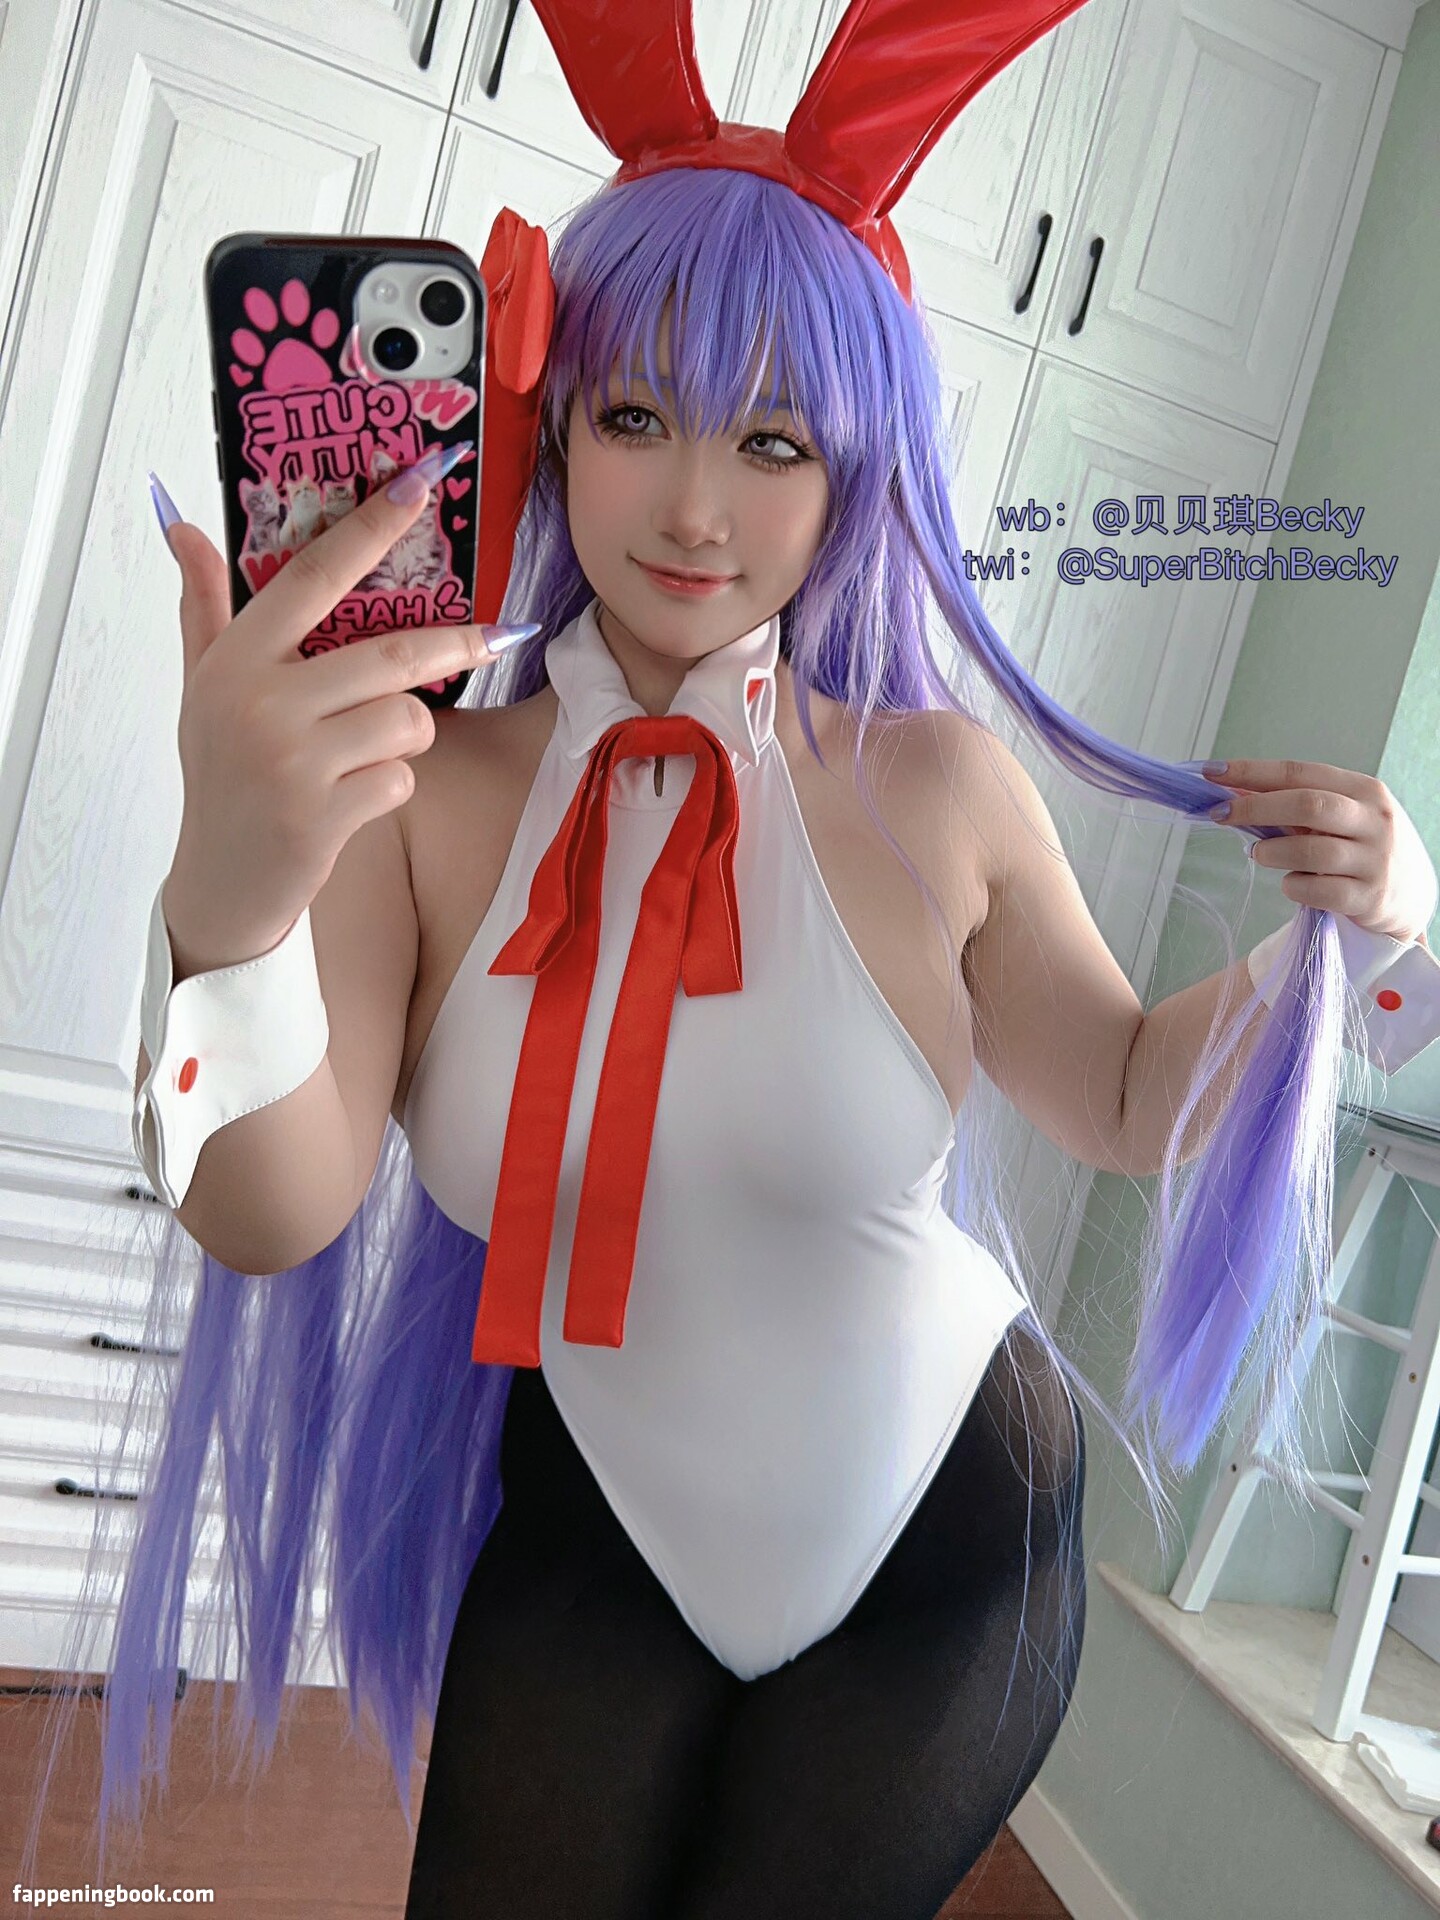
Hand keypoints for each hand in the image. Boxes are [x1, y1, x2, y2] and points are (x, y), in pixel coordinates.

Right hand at [161, 452, 524, 970]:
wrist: (221, 881)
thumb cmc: (221, 773)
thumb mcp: (203, 686)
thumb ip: (203, 606)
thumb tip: (183, 525)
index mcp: (235, 661)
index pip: (313, 577)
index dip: (372, 527)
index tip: (422, 483)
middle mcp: (261, 704)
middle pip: (390, 655)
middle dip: (453, 645)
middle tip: (496, 635)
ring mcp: (292, 762)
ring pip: (405, 721)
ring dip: (409, 734)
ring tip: (370, 750)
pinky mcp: (323, 814)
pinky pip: (400, 778)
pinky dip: (391, 785)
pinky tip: (352, 799)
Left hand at [1203, 758, 1437, 946]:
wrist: (1412, 894)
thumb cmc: (1363, 847)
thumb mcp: (1342, 817)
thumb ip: (1295, 805)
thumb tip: (1234, 792)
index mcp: (1363, 790)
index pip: (1300, 772)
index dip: (1252, 771)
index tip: (1213, 772)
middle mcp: (1374, 820)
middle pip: (1307, 804)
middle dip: (1255, 807)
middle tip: (1220, 813)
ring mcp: (1374, 860)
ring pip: (1311, 851)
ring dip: (1272, 852)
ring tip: (1258, 853)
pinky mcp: (1368, 898)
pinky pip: (1318, 891)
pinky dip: (1293, 886)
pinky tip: (1290, 884)